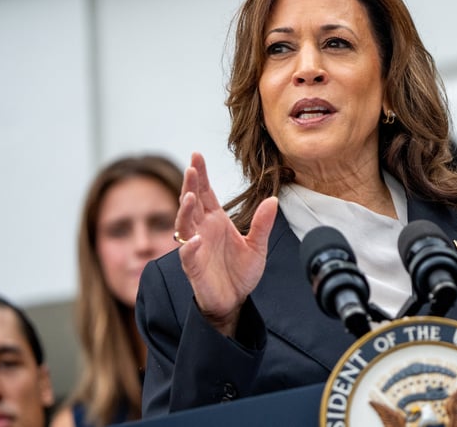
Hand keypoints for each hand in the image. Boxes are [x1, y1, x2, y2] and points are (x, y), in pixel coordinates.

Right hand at [175, 152, 277, 336]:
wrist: (235, 301)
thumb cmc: (241, 272)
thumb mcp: (257, 246)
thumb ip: (263, 224)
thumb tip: (273, 200)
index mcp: (216, 221)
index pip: (205, 192)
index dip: (201, 175)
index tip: (197, 155)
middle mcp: (202, 230)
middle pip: (191, 202)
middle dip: (190, 184)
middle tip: (192, 167)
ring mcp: (195, 247)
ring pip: (184, 224)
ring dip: (185, 210)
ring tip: (190, 197)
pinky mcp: (193, 267)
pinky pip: (187, 255)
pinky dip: (189, 246)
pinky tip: (194, 239)